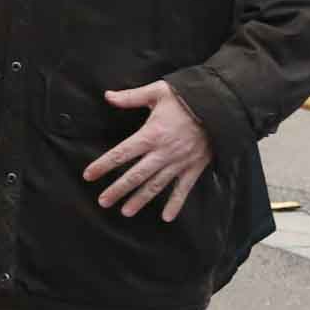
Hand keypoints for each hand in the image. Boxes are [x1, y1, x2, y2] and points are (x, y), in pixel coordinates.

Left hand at [85, 80, 215, 220]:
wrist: (221, 106)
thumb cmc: (187, 97)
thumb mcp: (157, 92)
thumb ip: (131, 97)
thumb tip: (107, 96)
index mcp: (151, 134)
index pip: (121, 153)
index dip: (103, 165)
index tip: (88, 175)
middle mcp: (163, 152)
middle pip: (135, 175)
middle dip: (118, 190)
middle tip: (103, 202)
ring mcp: (179, 162)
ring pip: (156, 185)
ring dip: (140, 200)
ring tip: (125, 212)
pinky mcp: (194, 168)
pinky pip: (183, 189)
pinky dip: (176, 204)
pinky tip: (167, 217)